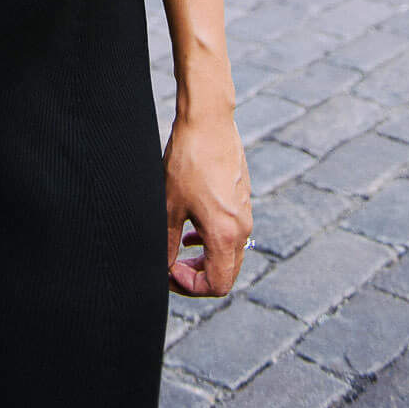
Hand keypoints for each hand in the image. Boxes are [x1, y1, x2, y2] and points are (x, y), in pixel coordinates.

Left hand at [164, 107, 251, 298]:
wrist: (208, 120)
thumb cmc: (187, 160)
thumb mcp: (170, 205)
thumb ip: (168, 242)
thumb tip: (163, 267)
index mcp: (225, 234)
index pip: (217, 285)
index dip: (190, 286)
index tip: (169, 271)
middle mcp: (242, 228)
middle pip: (226, 273)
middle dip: (197, 276)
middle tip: (171, 266)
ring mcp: (245, 213)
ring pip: (230, 254)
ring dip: (205, 259)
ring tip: (180, 249)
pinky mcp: (243, 199)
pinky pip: (232, 234)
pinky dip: (213, 241)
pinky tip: (193, 229)